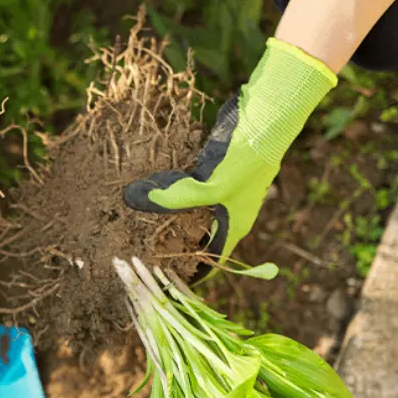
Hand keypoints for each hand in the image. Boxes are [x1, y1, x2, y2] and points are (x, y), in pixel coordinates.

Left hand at [124, 39, 336, 272]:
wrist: (267, 117)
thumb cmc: (244, 159)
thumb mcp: (207, 186)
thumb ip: (171, 198)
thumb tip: (131, 200)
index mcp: (233, 226)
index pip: (211, 261)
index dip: (190, 274)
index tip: (163, 279)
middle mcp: (229, 212)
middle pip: (198, 236)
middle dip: (172, 243)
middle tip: (140, 248)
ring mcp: (223, 189)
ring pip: (192, 209)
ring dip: (169, 214)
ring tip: (136, 221)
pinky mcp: (215, 169)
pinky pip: (189, 186)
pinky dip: (172, 189)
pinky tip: (150, 187)